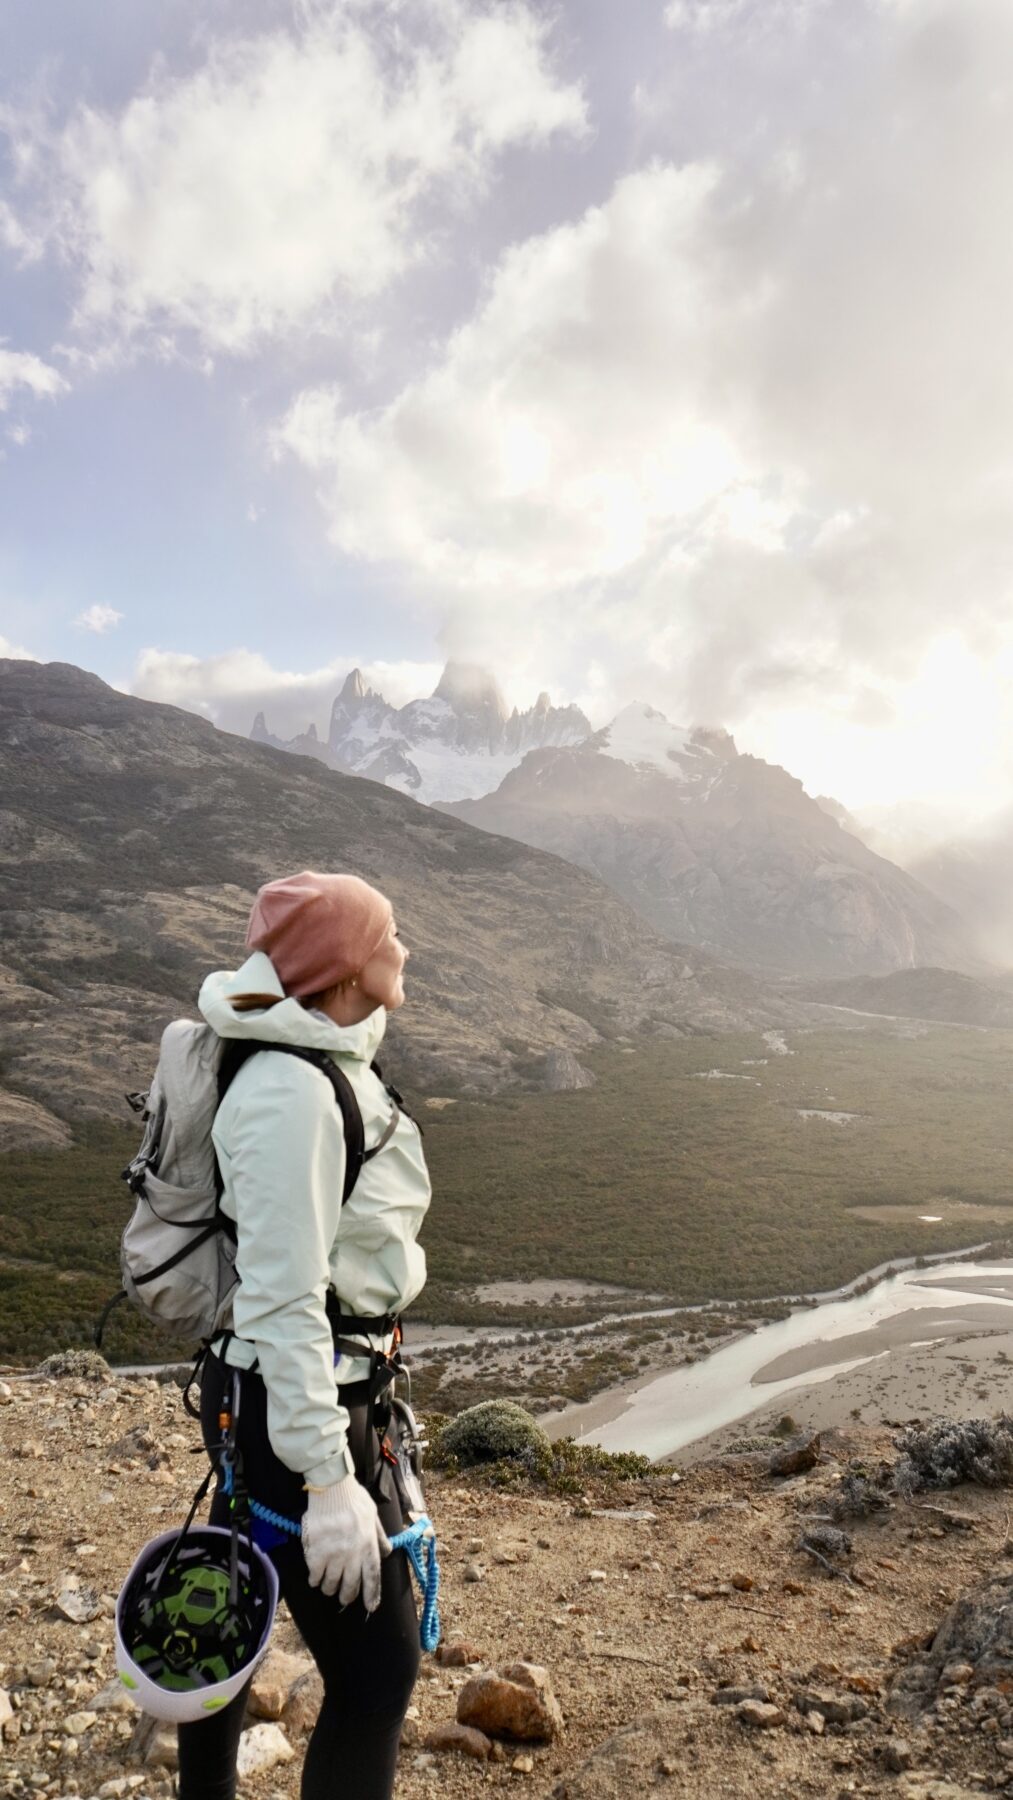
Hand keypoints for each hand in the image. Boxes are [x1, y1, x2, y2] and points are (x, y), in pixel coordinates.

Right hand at [302, 1474, 391, 1608]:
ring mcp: (334, 1555)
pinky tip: (314, 1578)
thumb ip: (378, 1536)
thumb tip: (387, 1552)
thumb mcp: (373, 1515)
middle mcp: (353, 1554)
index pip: (372, 1577)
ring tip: (328, 1587)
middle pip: (350, 1586)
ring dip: (329, 1588)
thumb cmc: (353, 1498)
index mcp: (368, 1545)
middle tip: (344, 1598)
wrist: (331, 1487)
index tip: (370, 1607)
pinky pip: (315, 1575)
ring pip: (331, 1584)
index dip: (372, 1594)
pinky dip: (314, 1579)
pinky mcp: (316, 1553)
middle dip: (347, 1596)